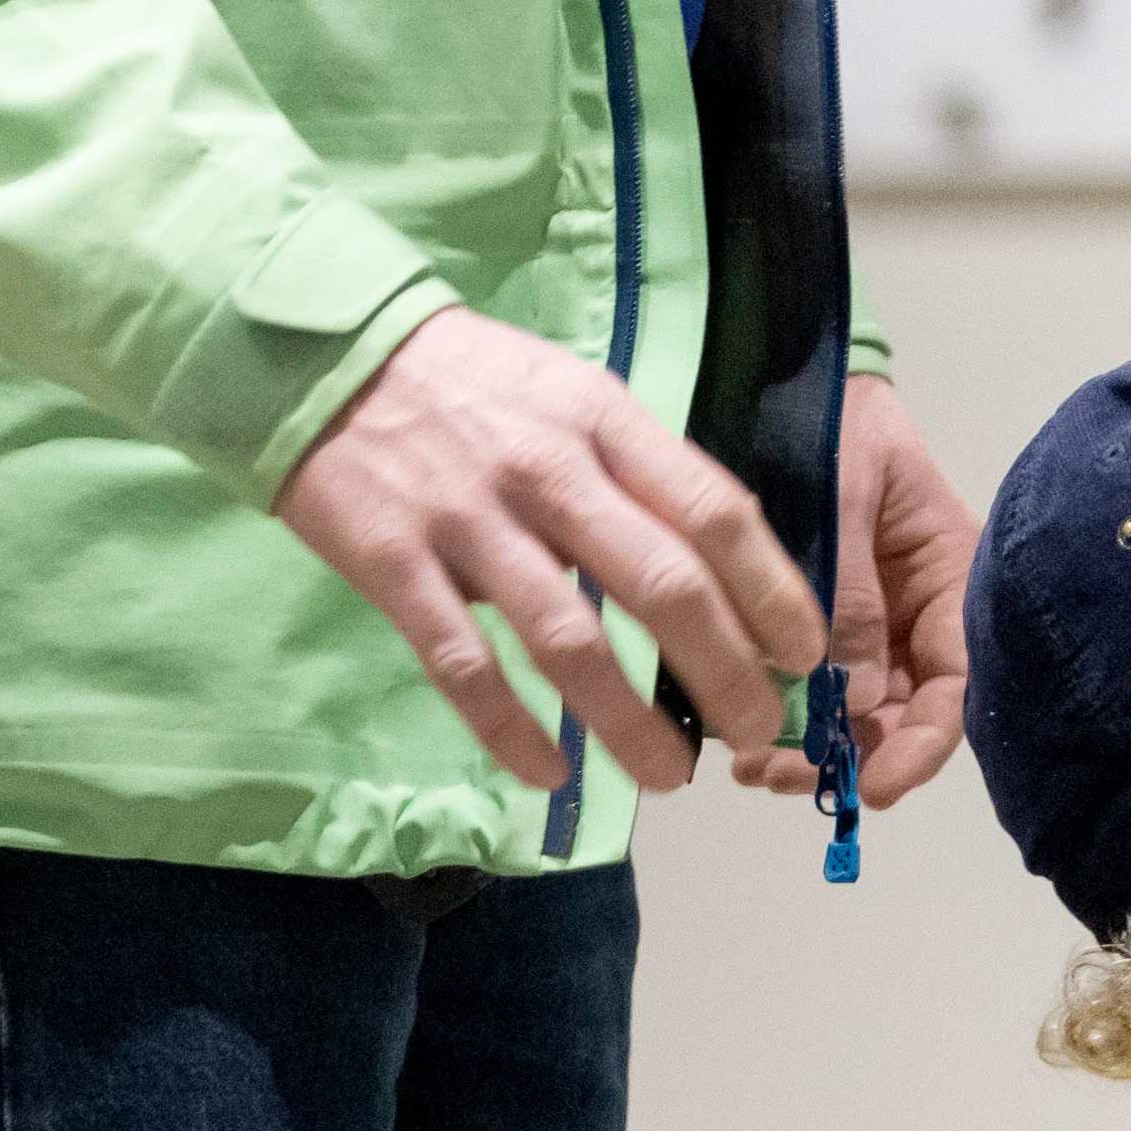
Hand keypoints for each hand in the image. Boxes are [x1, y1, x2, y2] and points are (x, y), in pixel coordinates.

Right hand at [278, 305, 819, 792]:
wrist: (325, 353)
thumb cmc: (470, 382)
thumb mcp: (572, 395)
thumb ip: (638, 471)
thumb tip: (716, 568)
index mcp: (605, 421)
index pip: (715, 513)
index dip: (773, 592)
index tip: (805, 655)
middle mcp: (548, 470)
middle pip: (662, 586)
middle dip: (726, 673)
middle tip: (758, 731)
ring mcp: (469, 520)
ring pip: (570, 641)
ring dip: (630, 723)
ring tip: (672, 777)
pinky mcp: (393, 565)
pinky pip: (465, 664)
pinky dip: (511, 729)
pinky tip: (550, 776)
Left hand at [729, 373, 977, 811]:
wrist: (778, 384)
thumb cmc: (833, 425)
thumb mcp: (846, 496)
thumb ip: (851, 593)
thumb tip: (855, 698)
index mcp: (953, 578)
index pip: (958, 681)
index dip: (924, 742)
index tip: (876, 784)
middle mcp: (916, 617)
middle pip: (904, 715)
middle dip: (852, 757)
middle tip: (784, 773)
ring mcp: (866, 628)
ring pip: (853, 716)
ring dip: (811, 751)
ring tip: (755, 764)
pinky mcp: (813, 632)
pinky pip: (807, 693)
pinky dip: (780, 722)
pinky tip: (741, 736)